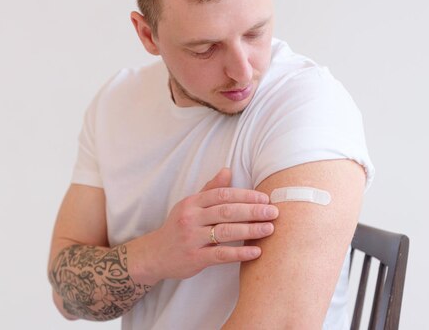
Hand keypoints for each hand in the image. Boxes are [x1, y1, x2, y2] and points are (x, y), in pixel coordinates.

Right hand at [135, 168, 277, 283]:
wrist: (154, 255)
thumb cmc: (178, 227)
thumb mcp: (189, 205)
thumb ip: (210, 189)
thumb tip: (228, 170)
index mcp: (192, 203)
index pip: (222, 194)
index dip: (245, 195)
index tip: (265, 198)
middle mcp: (191, 218)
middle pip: (226, 211)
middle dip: (253, 210)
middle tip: (274, 212)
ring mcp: (192, 238)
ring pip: (225, 231)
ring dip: (251, 229)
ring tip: (270, 229)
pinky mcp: (194, 258)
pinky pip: (221, 255)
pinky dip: (240, 253)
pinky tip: (256, 251)